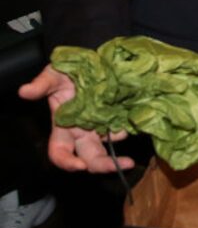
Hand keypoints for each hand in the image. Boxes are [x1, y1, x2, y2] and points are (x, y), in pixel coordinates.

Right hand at [19, 66, 135, 172]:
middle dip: (106, 165)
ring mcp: (103, 124)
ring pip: (112, 143)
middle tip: (125, 163)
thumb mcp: (53, 75)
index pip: (61, 153)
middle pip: (92, 157)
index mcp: (64, 128)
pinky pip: (128, 124)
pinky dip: (134, 124)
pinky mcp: (120, 115)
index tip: (80, 166)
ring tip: (133, 130)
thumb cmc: (67, 71)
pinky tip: (143, 118)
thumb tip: (24, 91)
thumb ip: (41, 85)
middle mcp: (84, 131)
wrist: (90, 60)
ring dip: (122, 139)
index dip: (67, 163)